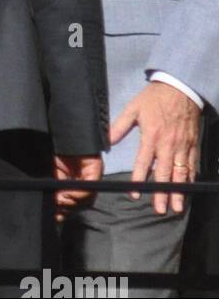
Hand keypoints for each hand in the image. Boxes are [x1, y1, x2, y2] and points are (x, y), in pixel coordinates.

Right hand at [53, 153, 103, 216]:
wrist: (61, 128)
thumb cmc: (54, 147)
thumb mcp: (52, 171)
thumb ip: (55, 187)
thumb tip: (55, 207)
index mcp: (77, 179)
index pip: (77, 201)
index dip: (67, 210)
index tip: (56, 215)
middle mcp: (87, 178)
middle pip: (83, 203)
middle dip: (68, 208)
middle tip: (56, 210)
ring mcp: (92, 173)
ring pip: (88, 198)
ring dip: (72, 202)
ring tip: (59, 200)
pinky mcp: (95, 168)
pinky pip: (89, 186)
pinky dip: (78, 193)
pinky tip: (66, 193)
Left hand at [110, 80, 199, 214]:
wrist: (180, 88)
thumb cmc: (154, 99)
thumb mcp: (133, 109)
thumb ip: (119, 126)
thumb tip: (106, 140)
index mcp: (151, 136)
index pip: (143, 163)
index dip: (139, 180)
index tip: (135, 194)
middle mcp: (167, 144)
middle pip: (164, 174)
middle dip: (162, 193)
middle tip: (160, 209)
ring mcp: (182, 146)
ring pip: (181, 173)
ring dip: (179, 191)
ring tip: (177, 207)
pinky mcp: (192, 145)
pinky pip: (192, 165)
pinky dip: (190, 179)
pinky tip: (188, 190)